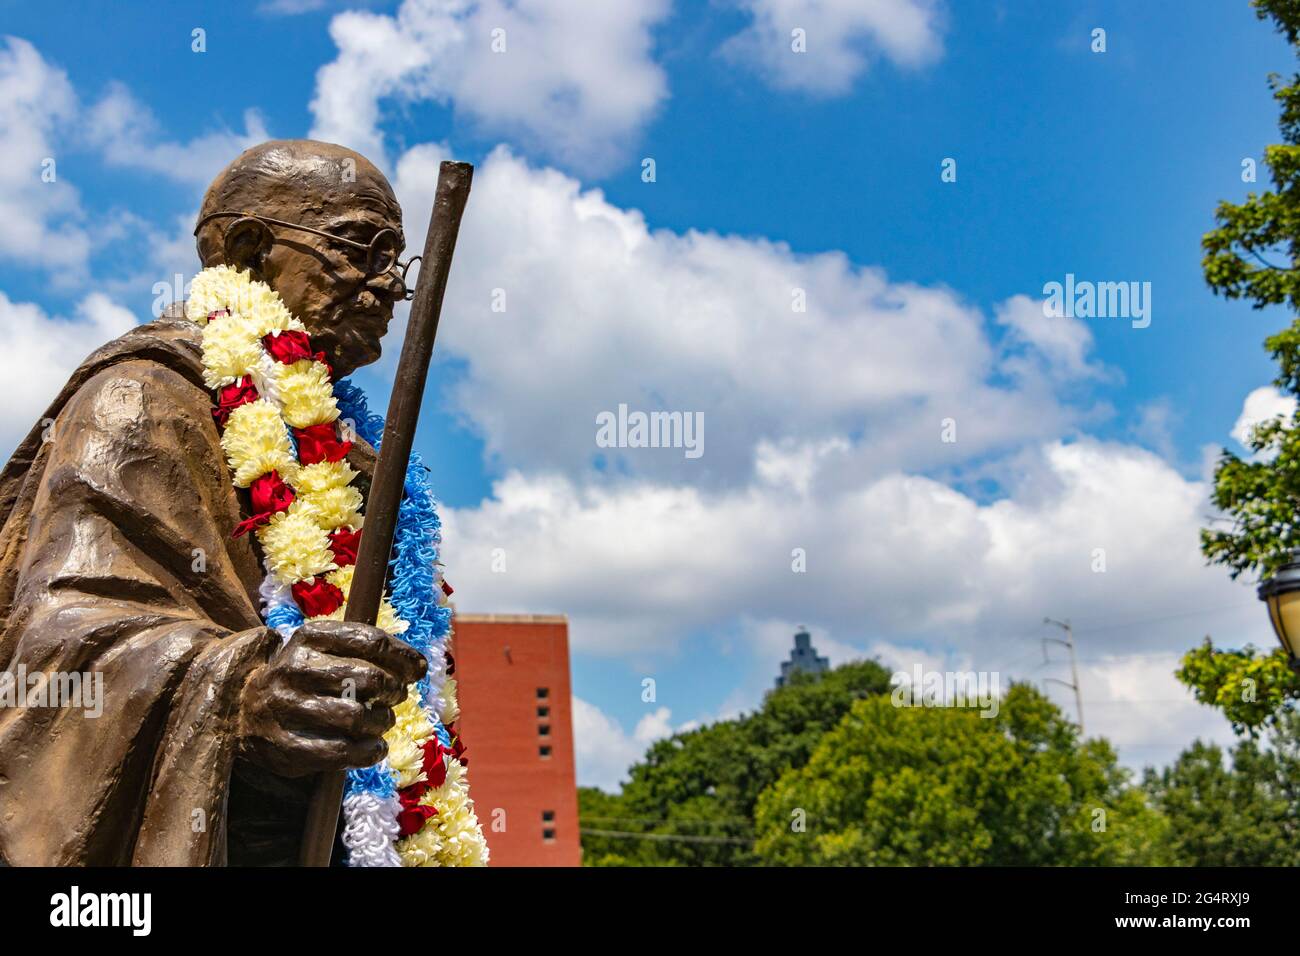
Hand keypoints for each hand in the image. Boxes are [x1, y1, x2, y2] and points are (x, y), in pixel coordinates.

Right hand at [237, 619, 426, 776]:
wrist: (238, 706)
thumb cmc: (301, 676)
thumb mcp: (321, 648)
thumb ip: (364, 650)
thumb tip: (416, 666)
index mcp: (309, 636)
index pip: (371, 640)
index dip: (403, 657)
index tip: (418, 669)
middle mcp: (295, 668)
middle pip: (369, 678)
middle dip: (394, 690)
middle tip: (395, 697)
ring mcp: (287, 707)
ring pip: (357, 717)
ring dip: (382, 721)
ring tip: (381, 721)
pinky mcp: (285, 745)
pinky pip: (341, 752)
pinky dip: (369, 752)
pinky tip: (375, 747)